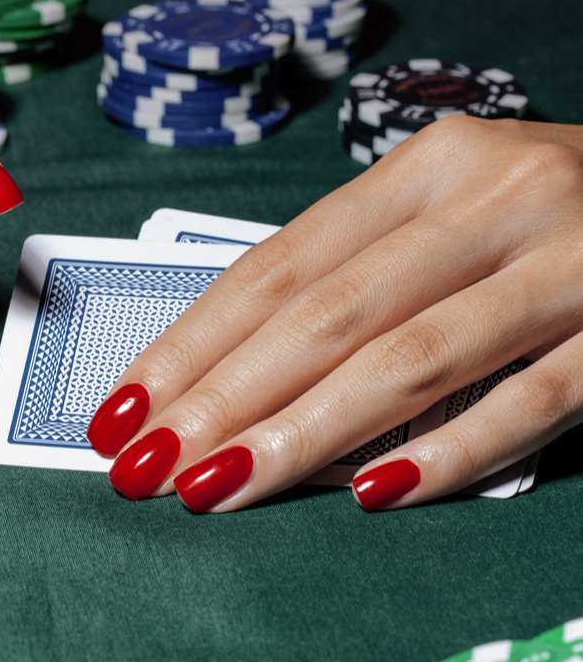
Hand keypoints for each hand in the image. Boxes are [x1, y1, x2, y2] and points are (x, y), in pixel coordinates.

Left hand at [87, 115, 582, 510]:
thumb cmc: (548, 212)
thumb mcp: (451, 210)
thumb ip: (362, 273)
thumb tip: (235, 374)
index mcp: (427, 169)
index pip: (280, 265)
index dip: (194, 340)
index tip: (123, 403)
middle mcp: (494, 200)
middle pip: (327, 315)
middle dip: (221, 397)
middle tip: (144, 462)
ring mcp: (570, 264)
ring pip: (411, 361)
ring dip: (301, 434)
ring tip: (216, 485)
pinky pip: (531, 403)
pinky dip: (448, 452)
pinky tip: (371, 493)